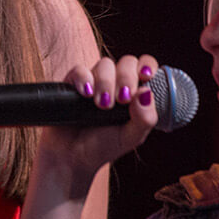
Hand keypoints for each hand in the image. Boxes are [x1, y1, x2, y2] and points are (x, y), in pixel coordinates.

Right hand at [37, 54, 160, 189]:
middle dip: (127, 78)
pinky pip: (79, 69)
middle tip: (121, 100)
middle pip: (127, 62)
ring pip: (105, 64)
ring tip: (101, 106)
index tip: (145, 76)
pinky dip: (84, 79)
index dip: (147, 65)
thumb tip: (146, 92)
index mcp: (133, 93)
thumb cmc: (103, 146)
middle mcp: (115, 83)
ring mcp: (93, 81)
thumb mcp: (131, 137)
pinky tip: (85, 95)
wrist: (72, 156)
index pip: (145, 66)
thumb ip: (145, 118)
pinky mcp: (72, 83)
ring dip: (106, 83)